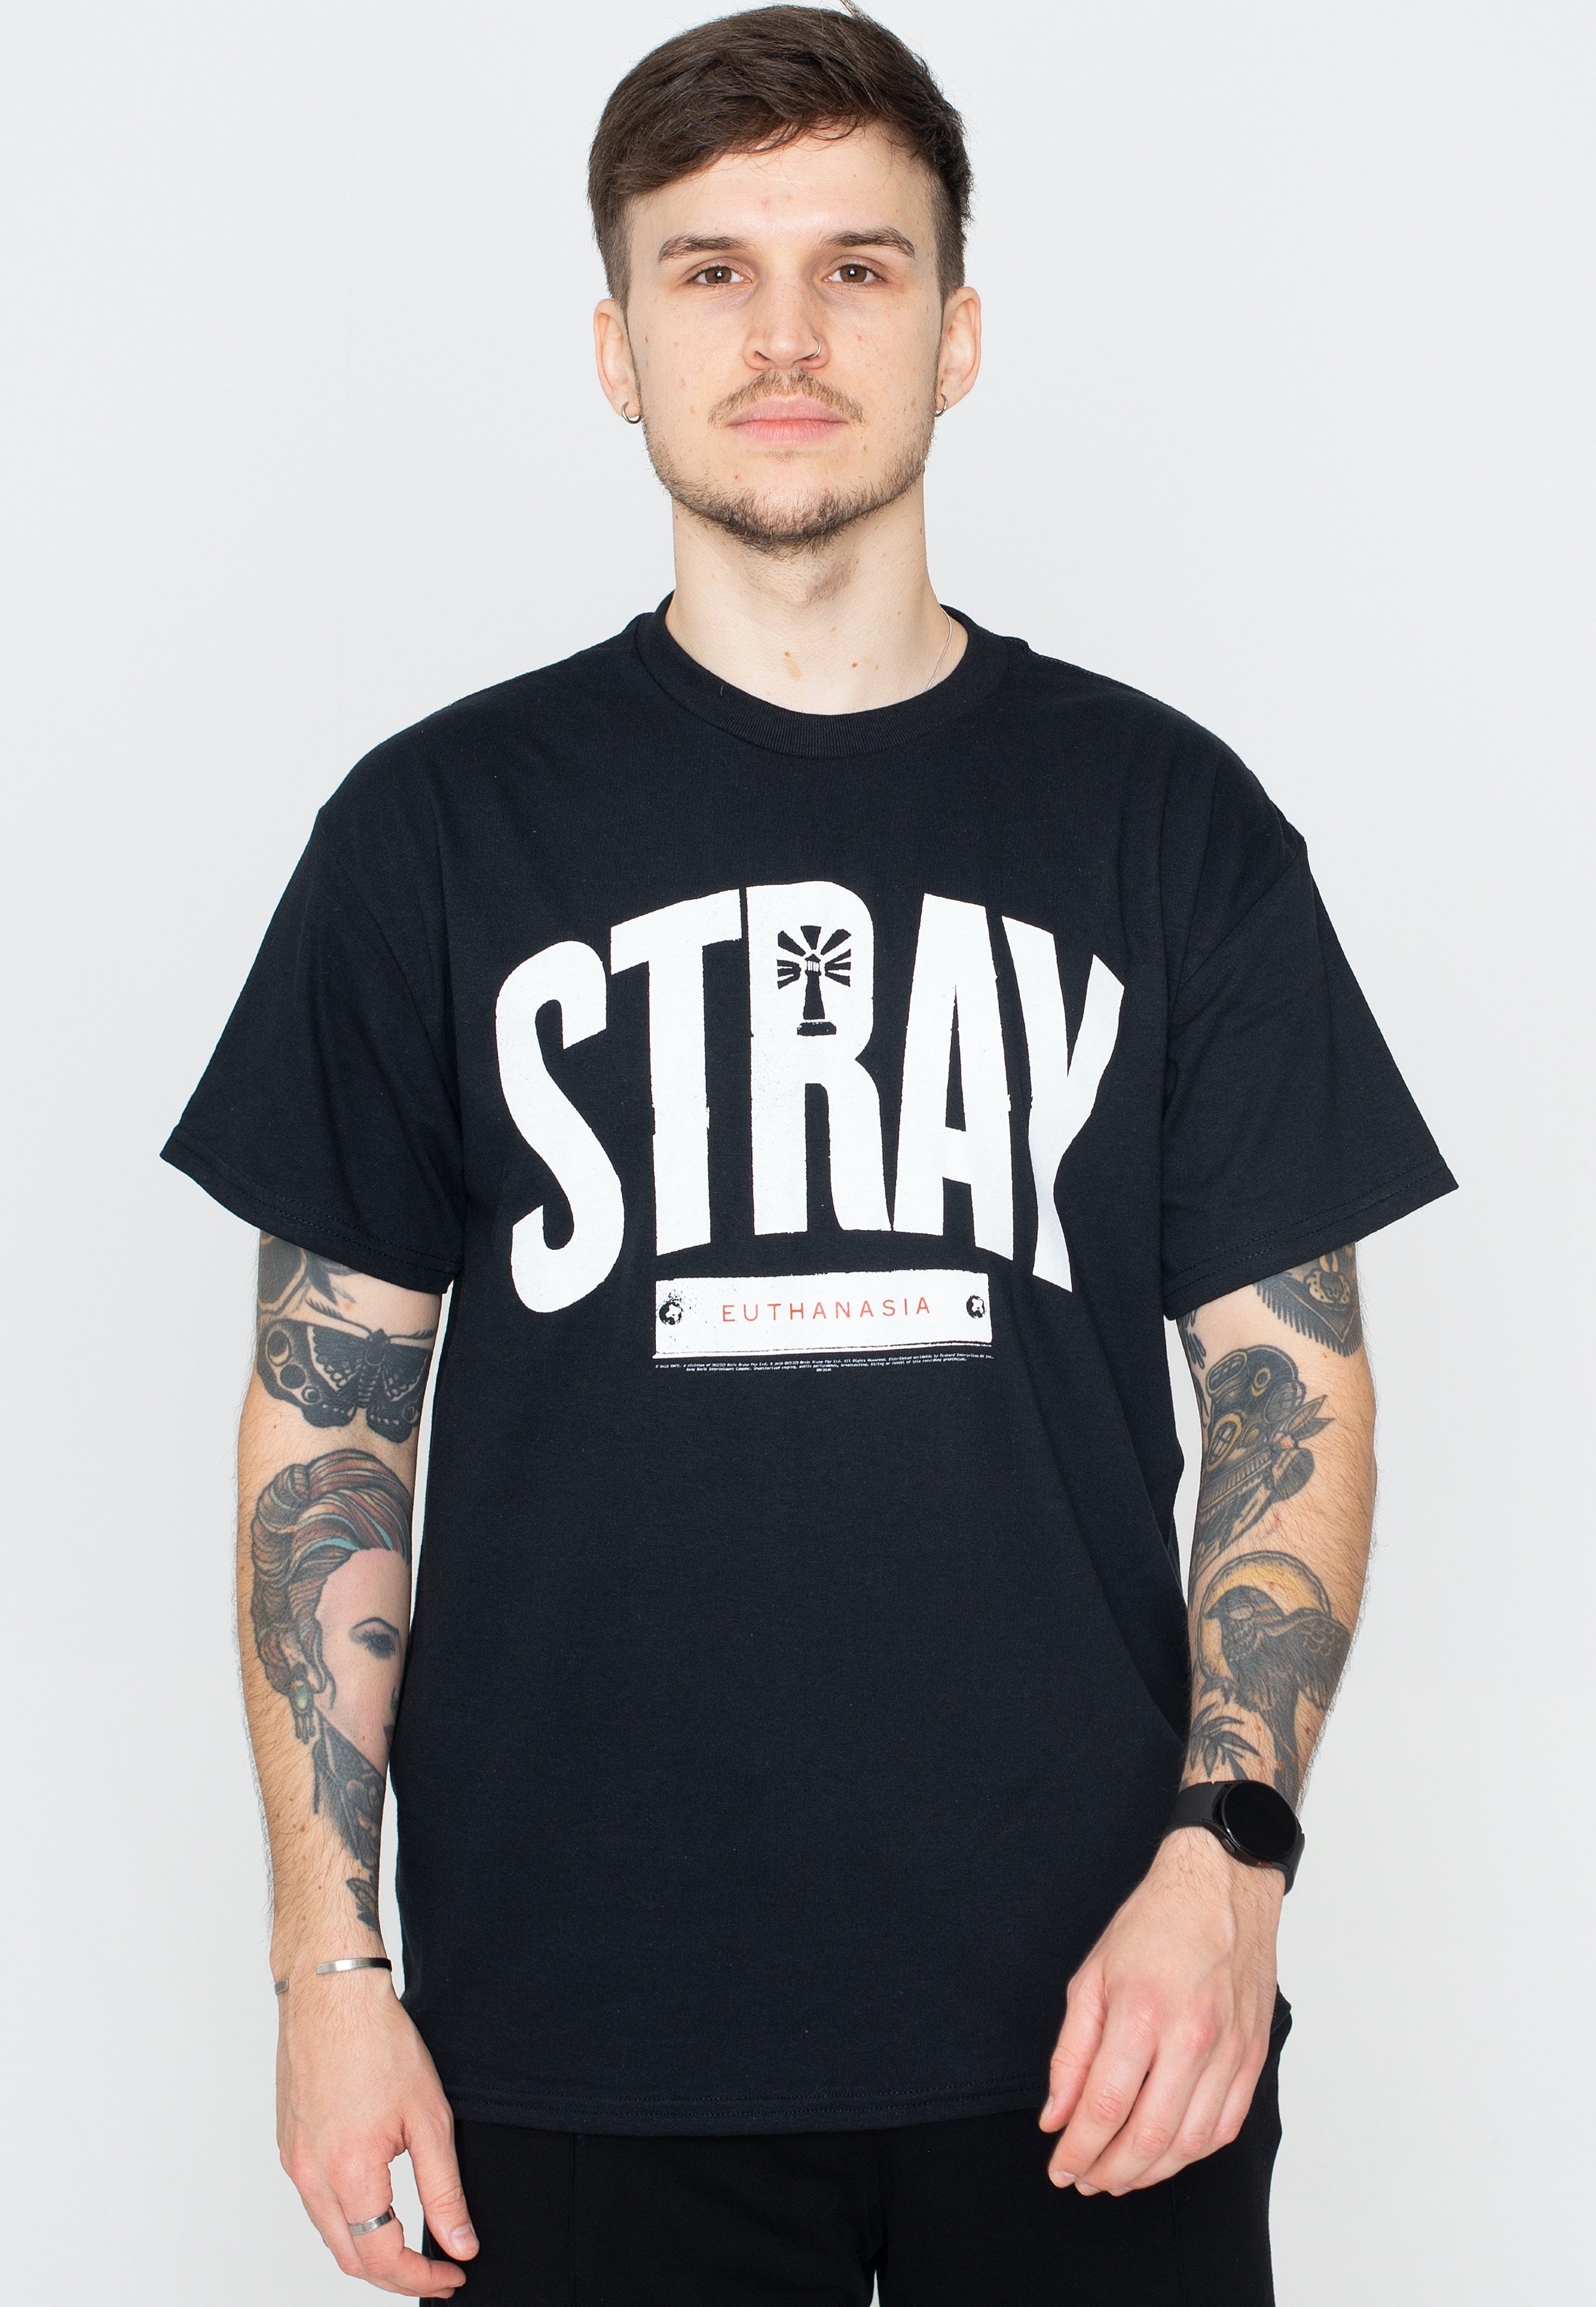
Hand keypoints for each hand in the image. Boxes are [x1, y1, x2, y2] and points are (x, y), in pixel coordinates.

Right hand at [276, 1966, 476, 2294]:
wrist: (332, 1994)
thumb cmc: (380, 2043)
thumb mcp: (429, 2117)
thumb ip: (445, 2190)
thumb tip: (461, 2244)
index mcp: (348, 2172)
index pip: (383, 2257)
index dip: (422, 2278)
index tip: (453, 2275)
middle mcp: (312, 2176)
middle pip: (351, 2258)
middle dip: (396, 2277)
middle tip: (437, 2271)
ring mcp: (295, 2162)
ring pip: (330, 2235)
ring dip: (369, 2252)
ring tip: (410, 2247)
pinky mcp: (289, 2146)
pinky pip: (316, 2204)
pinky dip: (346, 2222)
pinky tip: (374, 2208)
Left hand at [1038, 1823, 1281, 2194]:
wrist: (1222, 1887)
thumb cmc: (1153, 1924)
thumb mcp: (1091, 1976)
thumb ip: (1071, 2054)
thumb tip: (1056, 2117)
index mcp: (1142, 2011)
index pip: (1104, 2106)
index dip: (1077, 2149)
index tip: (1059, 2167)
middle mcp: (1191, 2037)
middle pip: (1147, 2137)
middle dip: (1109, 2171)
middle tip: (1084, 2179)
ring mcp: (1229, 2050)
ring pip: (1189, 2144)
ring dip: (1150, 2173)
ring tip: (1118, 2176)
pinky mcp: (1253, 2056)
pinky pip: (1225, 2128)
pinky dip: (1192, 2154)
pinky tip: (1166, 2155)